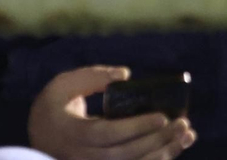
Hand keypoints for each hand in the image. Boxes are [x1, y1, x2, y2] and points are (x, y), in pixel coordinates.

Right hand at [28, 66, 195, 159]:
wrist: (39, 136)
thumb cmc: (53, 105)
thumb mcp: (64, 84)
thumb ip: (93, 77)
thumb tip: (125, 74)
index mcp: (72, 132)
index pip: (107, 133)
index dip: (136, 128)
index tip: (162, 117)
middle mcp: (81, 156)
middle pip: (124, 154)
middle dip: (156, 140)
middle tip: (183, 124)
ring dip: (162, 153)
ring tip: (187, 136)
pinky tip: (173, 149)